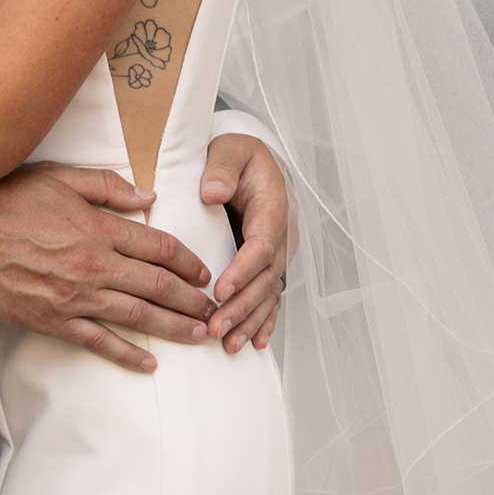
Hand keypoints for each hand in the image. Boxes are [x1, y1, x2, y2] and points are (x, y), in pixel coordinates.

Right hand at [0, 162, 216, 373]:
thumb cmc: (4, 201)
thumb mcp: (57, 177)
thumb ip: (107, 186)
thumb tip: (148, 195)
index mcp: (98, 228)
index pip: (159, 246)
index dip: (187, 261)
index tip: (203, 272)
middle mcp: (95, 265)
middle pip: (158, 285)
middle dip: (192, 299)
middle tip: (215, 310)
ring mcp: (76, 298)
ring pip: (138, 316)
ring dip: (174, 327)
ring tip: (200, 335)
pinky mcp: (55, 321)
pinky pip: (99, 343)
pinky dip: (127, 355)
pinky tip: (149, 363)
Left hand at [200, 132, 289, 352]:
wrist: (251, 160)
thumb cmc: (238, 155)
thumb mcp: (230, 150)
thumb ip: (222, 168)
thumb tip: (213, 192)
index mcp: (273, 209)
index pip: (261, 246)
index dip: (242, 272)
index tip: (220, 292)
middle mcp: (280, 236)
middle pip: (265, 279)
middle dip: (242, 307)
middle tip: (216, 329)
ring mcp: (276, 253)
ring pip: (268, 294)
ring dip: (250, 321)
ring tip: (229, 345)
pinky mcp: (267, 263)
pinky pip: (269, 296)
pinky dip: (264, 321)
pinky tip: (256, 343)